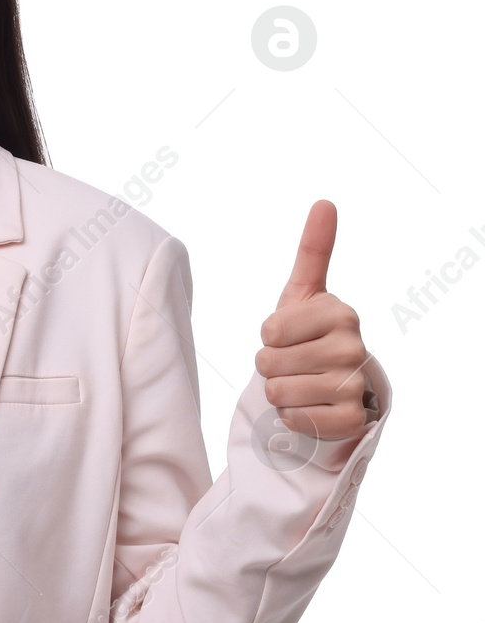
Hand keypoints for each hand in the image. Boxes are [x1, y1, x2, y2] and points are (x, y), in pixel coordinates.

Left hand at [254, 199, 371, 441]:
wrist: (333, 382)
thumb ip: (313, 248)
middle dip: (271, 365)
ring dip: (280, 391)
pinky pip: (294, 420)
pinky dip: (293, 416)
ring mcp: (355, 385)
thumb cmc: (309, 333)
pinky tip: (311, 406)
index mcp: (341, 313)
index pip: (270, 329)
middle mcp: (354, 348)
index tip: (290, 334)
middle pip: (268, 363)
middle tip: (294, 361)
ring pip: (277, 392)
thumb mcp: (305, 292)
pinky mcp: (349, 420)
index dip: (269, 335)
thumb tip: (325, 202)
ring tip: (302, 382)